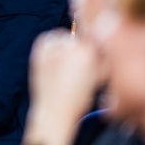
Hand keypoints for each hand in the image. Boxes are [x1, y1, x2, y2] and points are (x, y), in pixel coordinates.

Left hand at [24, 30, 104, 144]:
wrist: (54, 112)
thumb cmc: (78, 99)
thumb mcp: (100, 77)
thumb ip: (105, 56)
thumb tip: (105, 39)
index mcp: (87, 51)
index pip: (95, 33)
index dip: (96, 42)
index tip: (94, 48)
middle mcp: (69, 46)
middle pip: (79, 35)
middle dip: (81, 45)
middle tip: (79, 62)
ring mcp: (52, 48)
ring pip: (64, 36)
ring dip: (66, 44)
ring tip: (65, 64)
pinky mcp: (39, 51)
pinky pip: (49, 40)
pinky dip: (52, 46)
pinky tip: (55, 61)